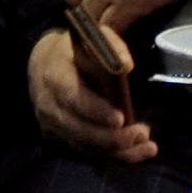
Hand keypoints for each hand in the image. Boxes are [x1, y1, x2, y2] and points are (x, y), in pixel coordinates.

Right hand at [27, 28, 155, 161]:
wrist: (43, 65)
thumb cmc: (74, 50)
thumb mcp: (91, 37)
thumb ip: (111, 45)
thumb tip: (127, 65)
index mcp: (55, 75)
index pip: (73, 96)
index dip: (95, 110)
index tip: (121, 118)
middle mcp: (49, 105)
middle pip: (79, 129)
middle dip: (112, 137)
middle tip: (142, 133)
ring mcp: (52, 125)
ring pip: (85, 146)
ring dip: (118, 150)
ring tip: (148, 145)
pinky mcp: (60, 138)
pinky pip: (87, 152)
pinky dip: (112, 155)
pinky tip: (136, 151)